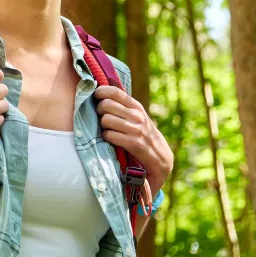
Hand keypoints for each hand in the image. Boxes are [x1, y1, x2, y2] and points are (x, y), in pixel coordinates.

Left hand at [95, 86, 173, 202]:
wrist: (161, 165)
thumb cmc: (143, 141)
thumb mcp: (135, 122)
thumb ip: (121, 110)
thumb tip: (99, 95)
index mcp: (137, 108)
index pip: (115, 92)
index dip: (100, 92)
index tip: (94, 98)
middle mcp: (138, 116)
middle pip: (106, 105)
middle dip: (99, 112)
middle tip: (102, 121)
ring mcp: (138, 130)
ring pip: (107, 119)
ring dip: (103, 127)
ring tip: (108, 134)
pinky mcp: (137, 145)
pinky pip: (111, 136)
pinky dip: (108, 139)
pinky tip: (111, 143)